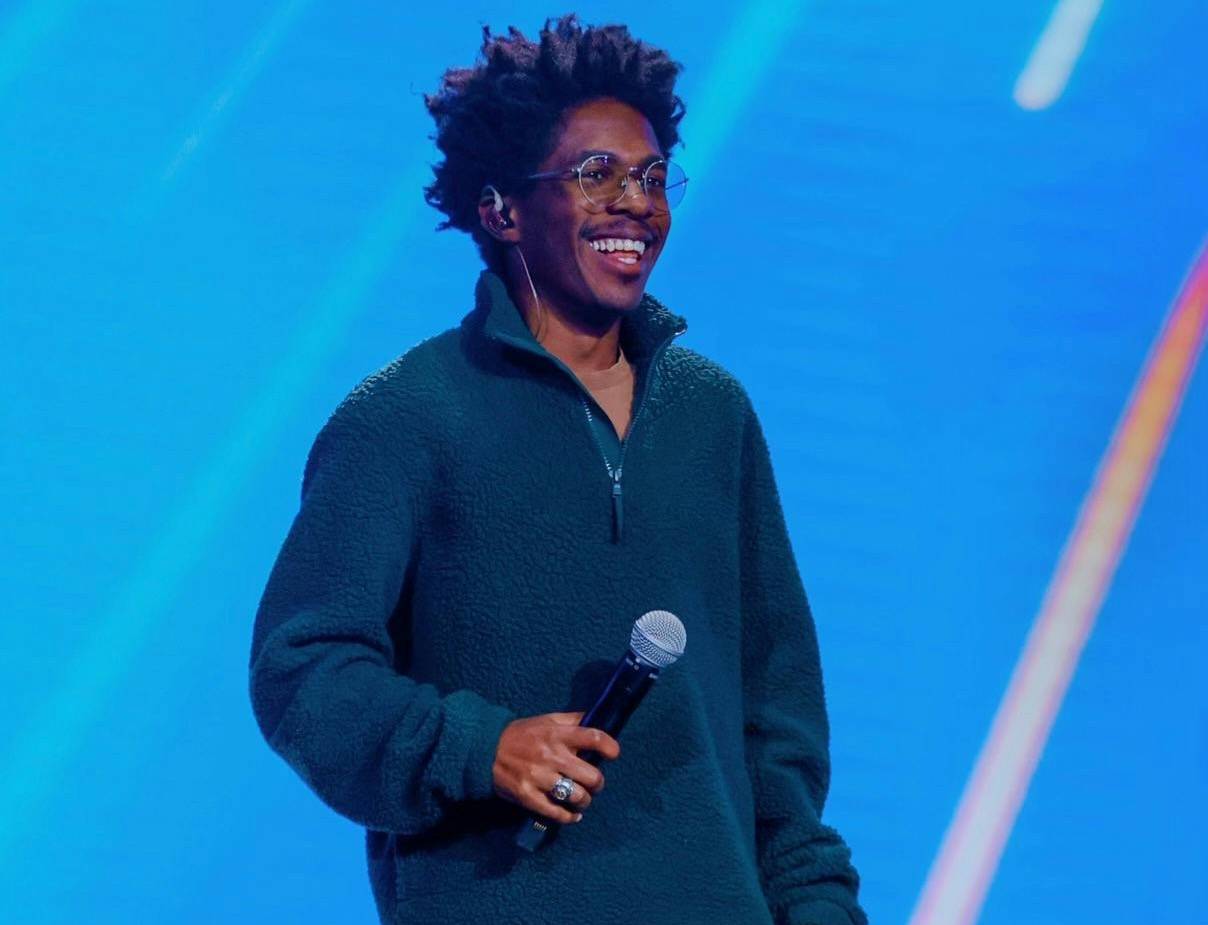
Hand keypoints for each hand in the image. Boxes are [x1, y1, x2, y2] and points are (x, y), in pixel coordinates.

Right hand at [492, 711, 620, 824]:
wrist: (485, 750)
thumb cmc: (521, 734)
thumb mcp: (546, 720)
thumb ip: (572, 720)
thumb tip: (599, 718)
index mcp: (557, 734)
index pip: (593, 738)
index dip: (609, 746)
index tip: (614, 754)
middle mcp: (551, 756)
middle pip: (591, 776)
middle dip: (598, 782)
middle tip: (594, 783)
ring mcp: (539, 778)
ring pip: (577, 796)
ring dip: (585, 801)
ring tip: (582, 799)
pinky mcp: (527, 796)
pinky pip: (556, 812)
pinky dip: (569, 817)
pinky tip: (573, 815)